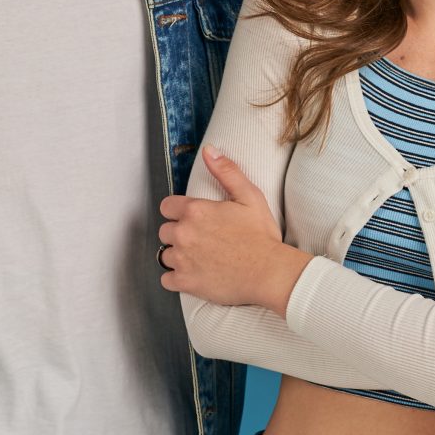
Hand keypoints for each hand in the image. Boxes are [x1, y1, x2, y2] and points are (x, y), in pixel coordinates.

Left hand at [159, 148, 305, 309]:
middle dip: (178, 233)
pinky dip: (176, 278)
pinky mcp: (186, 282)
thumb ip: (226, 172)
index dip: (178, 212)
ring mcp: (182, 260)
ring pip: (165, 255)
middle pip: (164, 231)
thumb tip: (209, 151)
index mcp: (195, 211)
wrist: (269, 272)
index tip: (191, 219)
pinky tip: (193, 274)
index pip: (167, 207)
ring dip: (177, 255)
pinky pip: (167, 280)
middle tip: (200, 239)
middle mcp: (184, 234)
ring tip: (198, 257)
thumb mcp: (249, 196)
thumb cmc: (261, 236)